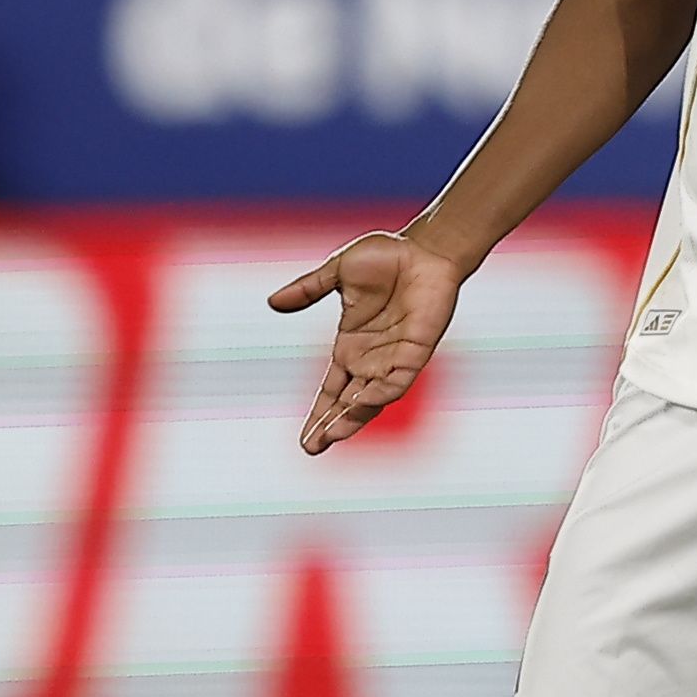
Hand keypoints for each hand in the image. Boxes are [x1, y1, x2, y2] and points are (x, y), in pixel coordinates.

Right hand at [268, 230, 468, 453]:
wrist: (423, 248)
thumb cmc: (386, 257)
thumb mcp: (338, 273)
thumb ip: (308, 289)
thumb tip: (273, 302)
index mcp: (350, 346)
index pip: (331, 390)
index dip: (318, 414)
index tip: (304, 440)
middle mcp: (370, 359)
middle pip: (348, 403)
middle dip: (331, 426)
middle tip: (312, 447)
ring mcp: (393, 357)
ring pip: (371, 399)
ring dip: (353, 418)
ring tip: (332, 435)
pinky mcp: (415, 352)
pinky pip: (397, 381)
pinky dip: (380, 393)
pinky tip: (362, 402)